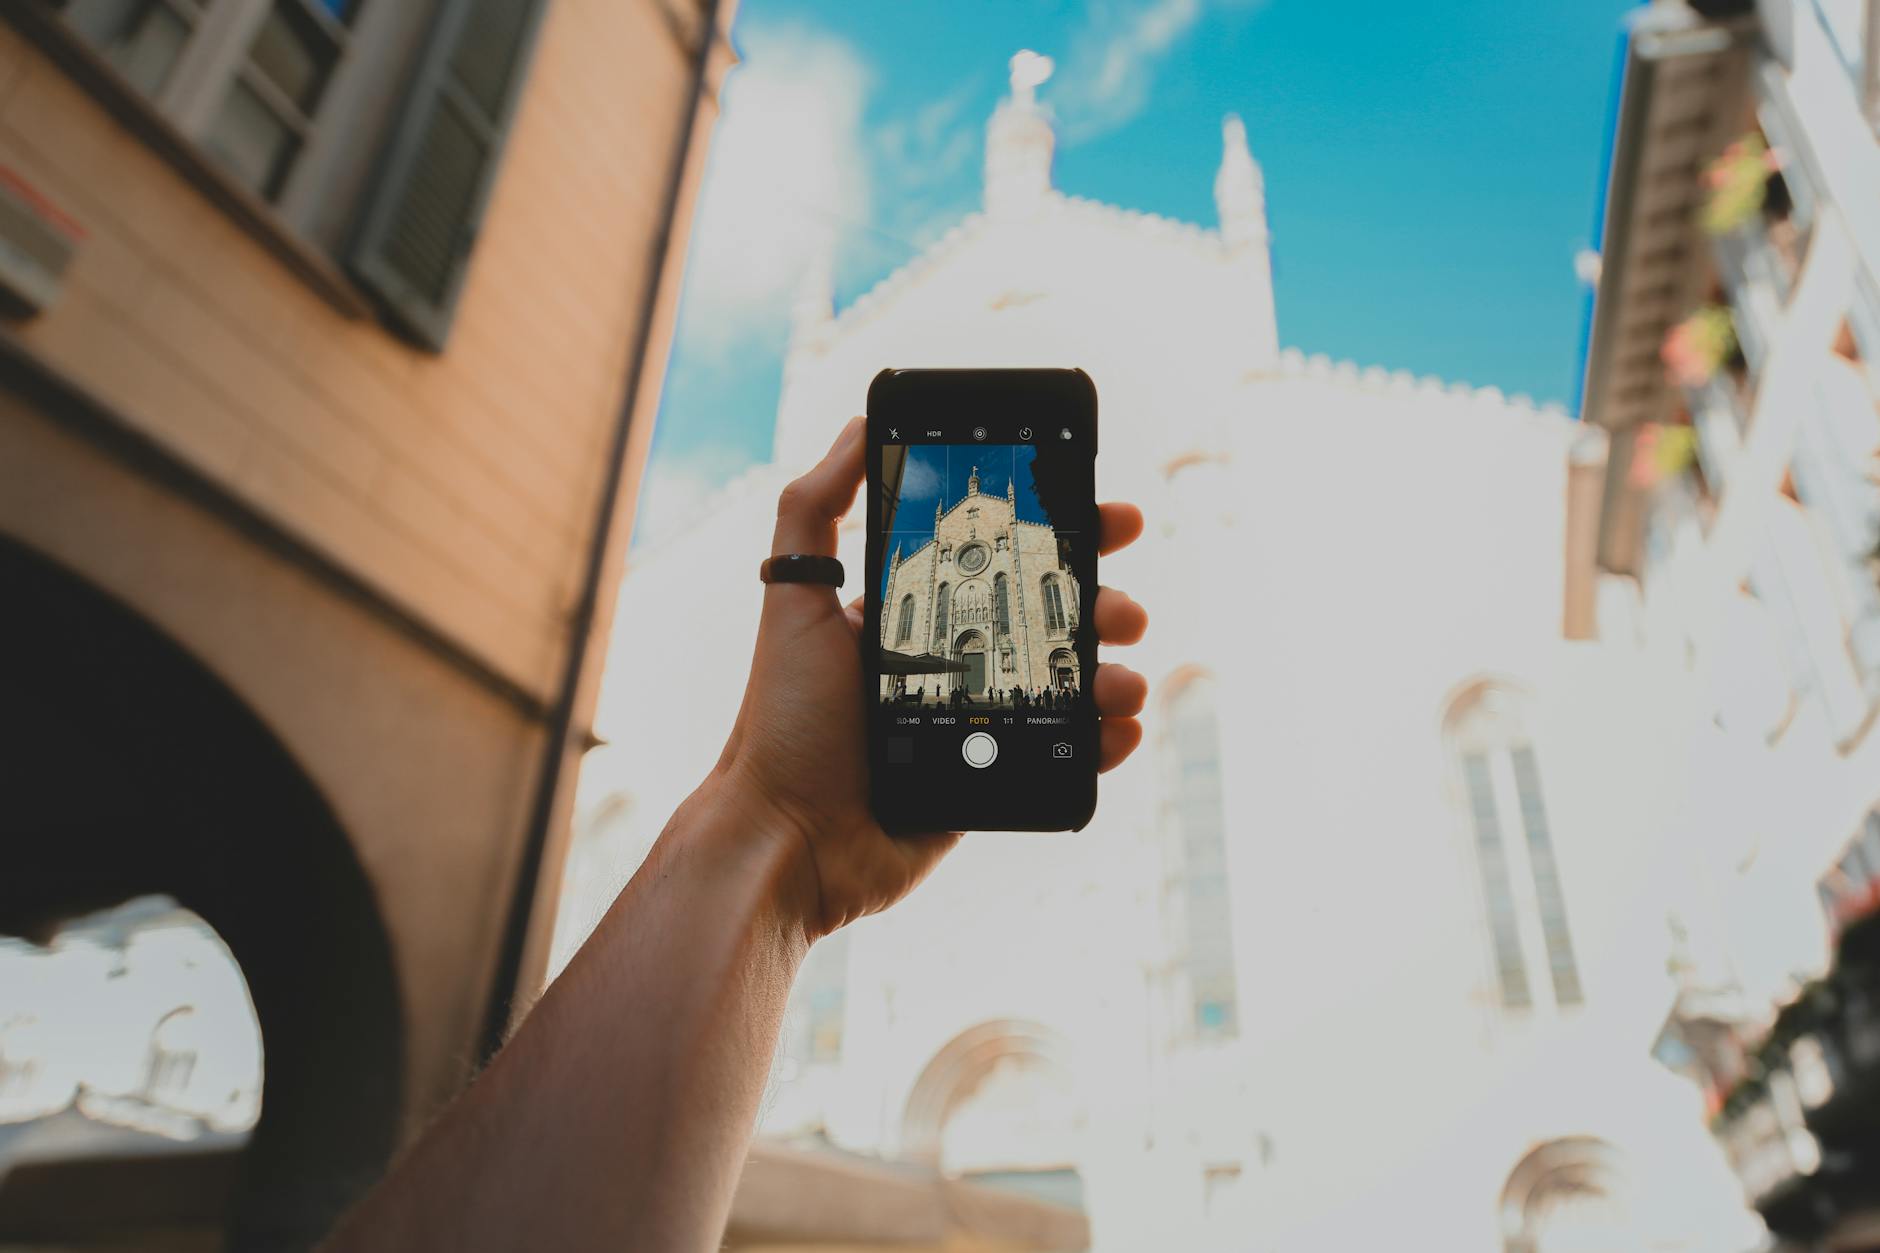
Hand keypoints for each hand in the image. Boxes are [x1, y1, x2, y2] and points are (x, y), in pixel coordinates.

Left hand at [712, 416, 1149, 939]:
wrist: (788, 839)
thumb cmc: (785, 721)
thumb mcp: (795, 599)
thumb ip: (817, 508)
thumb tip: (859, 423)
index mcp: (917, 614)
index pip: (1002, 559)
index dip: (1060, 533)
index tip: (1107, 514)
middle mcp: (954, 663)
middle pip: (1052, 619)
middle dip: (1102, 605)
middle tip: (1121, 609)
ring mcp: (981, 724)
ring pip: (1072, 686)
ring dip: (1112, 673)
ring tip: (1118, 678)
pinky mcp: (995, 783)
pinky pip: (1068, 756)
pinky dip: (1106, 740)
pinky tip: (1121, 727)